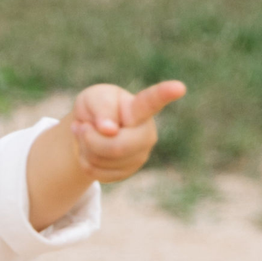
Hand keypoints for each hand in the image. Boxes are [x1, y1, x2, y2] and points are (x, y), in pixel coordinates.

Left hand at [69, 79, 185, 182]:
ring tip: (87, 135)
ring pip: (103, 160)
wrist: (90, 130)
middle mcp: (146, 133)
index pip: (153, 101)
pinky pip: (97, 173)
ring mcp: (139, 155)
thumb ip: (101, 107)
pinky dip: (84, 162)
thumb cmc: (96, 108)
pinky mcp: (126, 172)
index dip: (165, 93)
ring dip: (84, 148)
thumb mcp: (92, 98)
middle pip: (118, 146)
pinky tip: (90, 151)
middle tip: (82, 127)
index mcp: (140, 108)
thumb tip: (110, 130)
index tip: (179, 87)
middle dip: (91, 139)